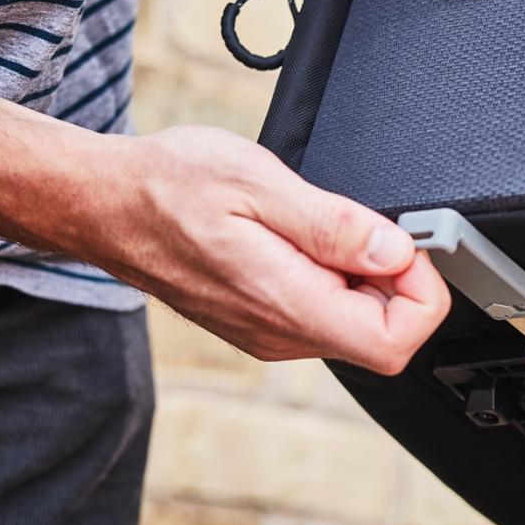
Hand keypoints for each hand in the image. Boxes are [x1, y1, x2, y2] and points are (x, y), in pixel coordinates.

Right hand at [80, 126, 449, 373]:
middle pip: (381, 335)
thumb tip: (395, 251)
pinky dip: (334, 277)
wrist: (101, 204)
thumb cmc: (165, 187)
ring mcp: (269, 334)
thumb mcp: (258, 183)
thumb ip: (334, 225)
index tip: (412, 247)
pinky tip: (306, 237)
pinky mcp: (261, 322)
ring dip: (363, 276)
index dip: (422, 296)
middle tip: (372, 224)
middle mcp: (280, 334)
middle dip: (395, 280)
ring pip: (353, 323)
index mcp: (285, 304)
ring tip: (327, 225)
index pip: (393, 342)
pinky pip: (322, 311)